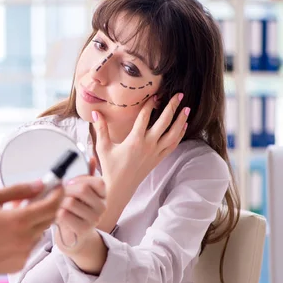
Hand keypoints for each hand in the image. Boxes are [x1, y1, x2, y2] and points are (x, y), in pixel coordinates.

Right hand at [0, 181, 63, 279]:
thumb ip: (17, 191)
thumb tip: (38, 185)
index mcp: (18, 221)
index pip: (52, 205)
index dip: (58, 193)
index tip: (57, 186)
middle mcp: (25, 240)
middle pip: (49, 219)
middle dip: (45, 206)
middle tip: (33, 198)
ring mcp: (22, 254)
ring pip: (38, 233)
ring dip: (32, 223)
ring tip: (11, 217)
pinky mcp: (16, 265)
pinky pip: (28, 247)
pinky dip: (23, 238)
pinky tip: (4, 234)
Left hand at [54, 157, 105, 250]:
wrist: (75, 236)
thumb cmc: (76, 210)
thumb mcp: (81, 192)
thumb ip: (86, 176)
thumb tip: (91, 159)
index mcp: (102, 194)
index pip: (96, 182)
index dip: (80, 179)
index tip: (70, 183)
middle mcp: (102, 206)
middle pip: (82, 190)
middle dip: (65, 190)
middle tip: (59, 194)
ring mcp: (94, 219)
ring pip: (70, 202)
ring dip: (59, 203)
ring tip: (57, 206)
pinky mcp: (83, 229)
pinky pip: (64, 215)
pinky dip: (56, 213)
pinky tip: (57, 215)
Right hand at [92, 93, 188, 230]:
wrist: (119, 188)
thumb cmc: (110, 168)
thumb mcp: (103, 147)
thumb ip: (100, 128)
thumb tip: (95, 112)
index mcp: (134, 140)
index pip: (145, 117)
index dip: (150, 104)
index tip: (155, 95)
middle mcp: (148, 145)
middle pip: (164, 122)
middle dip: (172, 107)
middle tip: (179, 95)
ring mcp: (155, 153)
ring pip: (173, 134)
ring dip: (181, 120)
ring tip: (186, 109)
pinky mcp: (158, 159)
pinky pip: (173, 145)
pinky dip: (180, 134)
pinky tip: (183, 126)